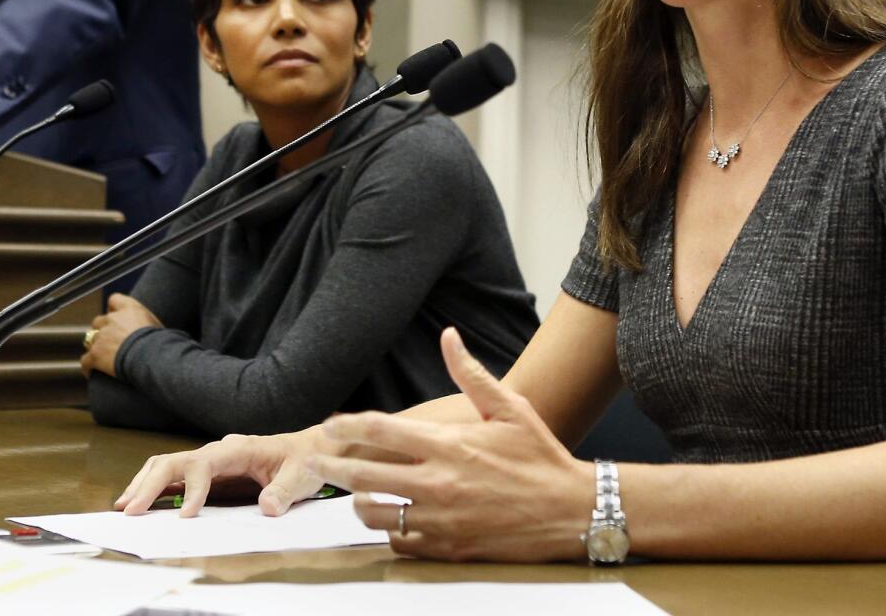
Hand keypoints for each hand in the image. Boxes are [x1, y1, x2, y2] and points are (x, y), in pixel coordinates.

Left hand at [80, 293, 163, 378]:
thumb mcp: (156, 325)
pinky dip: (88, 367)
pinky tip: (92, 373)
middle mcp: (112, 319)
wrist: (152, 357)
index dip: (113, 309)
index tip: (116, 317)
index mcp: (129, 309)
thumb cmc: (161, 342)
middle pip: (99, 321)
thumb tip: (147, 328)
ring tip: (103, 359)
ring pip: (90, 339)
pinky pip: (85, 361)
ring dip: (96, 347)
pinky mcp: (95, 354)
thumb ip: (144, 322)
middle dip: (103, 331)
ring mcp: (102, 337)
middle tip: (112, 342)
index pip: (114, 300)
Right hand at [114, 426, 329, 517]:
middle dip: (151, 484)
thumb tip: (268, 508)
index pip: (206, 463)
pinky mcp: (209, 471)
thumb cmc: (305, 461)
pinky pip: (175, 474)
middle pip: (176, 460)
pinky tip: (138, 502)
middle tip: (131, 510)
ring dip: (145, 483)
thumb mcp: (302, 476)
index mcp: (240, 449)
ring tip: (124, 506)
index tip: (187, 515)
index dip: (193, 487)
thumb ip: (286, 490)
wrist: (310, 450)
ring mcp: (211, 459)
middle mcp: (219, 450)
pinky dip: (153, 485)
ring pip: (168, 464)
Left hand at [314, 327, 592, 561]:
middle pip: (363, 477)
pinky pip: (401, 543)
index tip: (331, 424)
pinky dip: (392, 532)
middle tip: (314, 464)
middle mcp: (438, 483)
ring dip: (361, 503)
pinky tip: (396, 520)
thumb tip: (448, 336)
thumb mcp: (509, 408)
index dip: (348, 425)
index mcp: (448, 445)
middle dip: (332, 469)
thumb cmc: (540, 456)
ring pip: (376, 516)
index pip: (380, 431)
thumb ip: (470, 374)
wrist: (571, 511)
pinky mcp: (448, 548)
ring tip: (358, 495)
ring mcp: (441, 520)